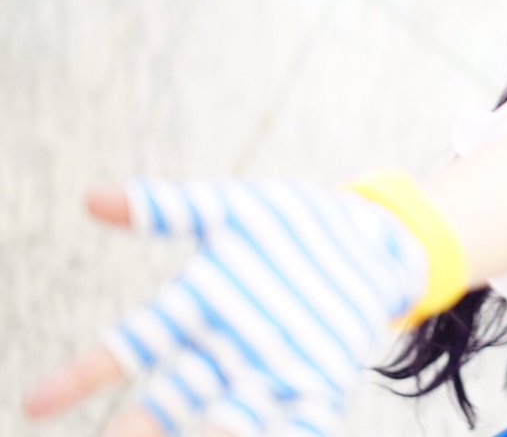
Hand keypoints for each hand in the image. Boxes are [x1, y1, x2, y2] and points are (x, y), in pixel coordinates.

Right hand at [23, 178, 426, 435]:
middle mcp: (223, 351)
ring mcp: (270, 370)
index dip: (79, 378)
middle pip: (169, 401)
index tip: (33, 406)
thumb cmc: (289, 223)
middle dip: (138, 429)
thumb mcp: (232, 207)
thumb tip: (90, 198)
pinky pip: (297, 425)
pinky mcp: (318, 383)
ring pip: (227, 422)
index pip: (127, 348)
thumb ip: (170, 207)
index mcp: (195, 309)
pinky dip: (286, 436)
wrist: (368, 237)